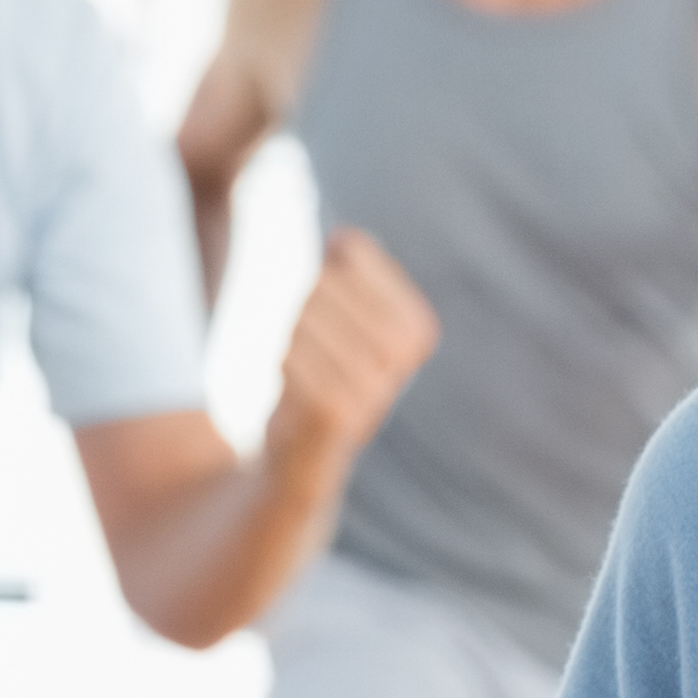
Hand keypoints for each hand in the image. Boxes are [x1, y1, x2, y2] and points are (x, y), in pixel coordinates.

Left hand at [261, 228, 440, 471]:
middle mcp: (404, 354)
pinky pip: (290, 358)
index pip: (348, 250)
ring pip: (302, 318)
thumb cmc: (321, 373)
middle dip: (300, 309)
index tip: (328, 315)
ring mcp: (374, 384)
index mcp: (416, 326)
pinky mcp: (339, 412)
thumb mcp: (344, 315)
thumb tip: (342, 240)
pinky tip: (293, 395)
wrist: (305, 458)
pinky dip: (281, 369)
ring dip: (288, 342)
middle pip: (321, 283)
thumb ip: (348, 268)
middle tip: (310, 351)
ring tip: (303, 375)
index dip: (321, 271)